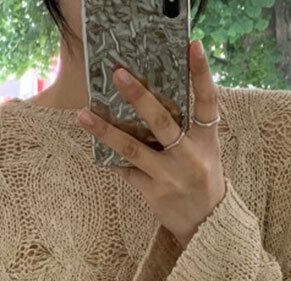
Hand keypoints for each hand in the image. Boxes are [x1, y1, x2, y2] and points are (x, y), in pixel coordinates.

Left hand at [76, 39, 225, 249]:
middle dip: (139, 97)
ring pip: (133, 149)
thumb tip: (154, 99)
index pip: (207, 101)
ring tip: (83, 115)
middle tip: (119, 74)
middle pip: (162, 122)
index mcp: (207, 141)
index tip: (193, 46)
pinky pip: (126, 171)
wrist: (206, 224)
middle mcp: (189, 157)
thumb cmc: (203, 180)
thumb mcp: (207, 151)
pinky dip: (111, 158)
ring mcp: (169, 176)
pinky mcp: (152, 193)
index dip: (201, 74)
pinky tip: (94, 146)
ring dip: (106, 131)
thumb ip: (189, 128)